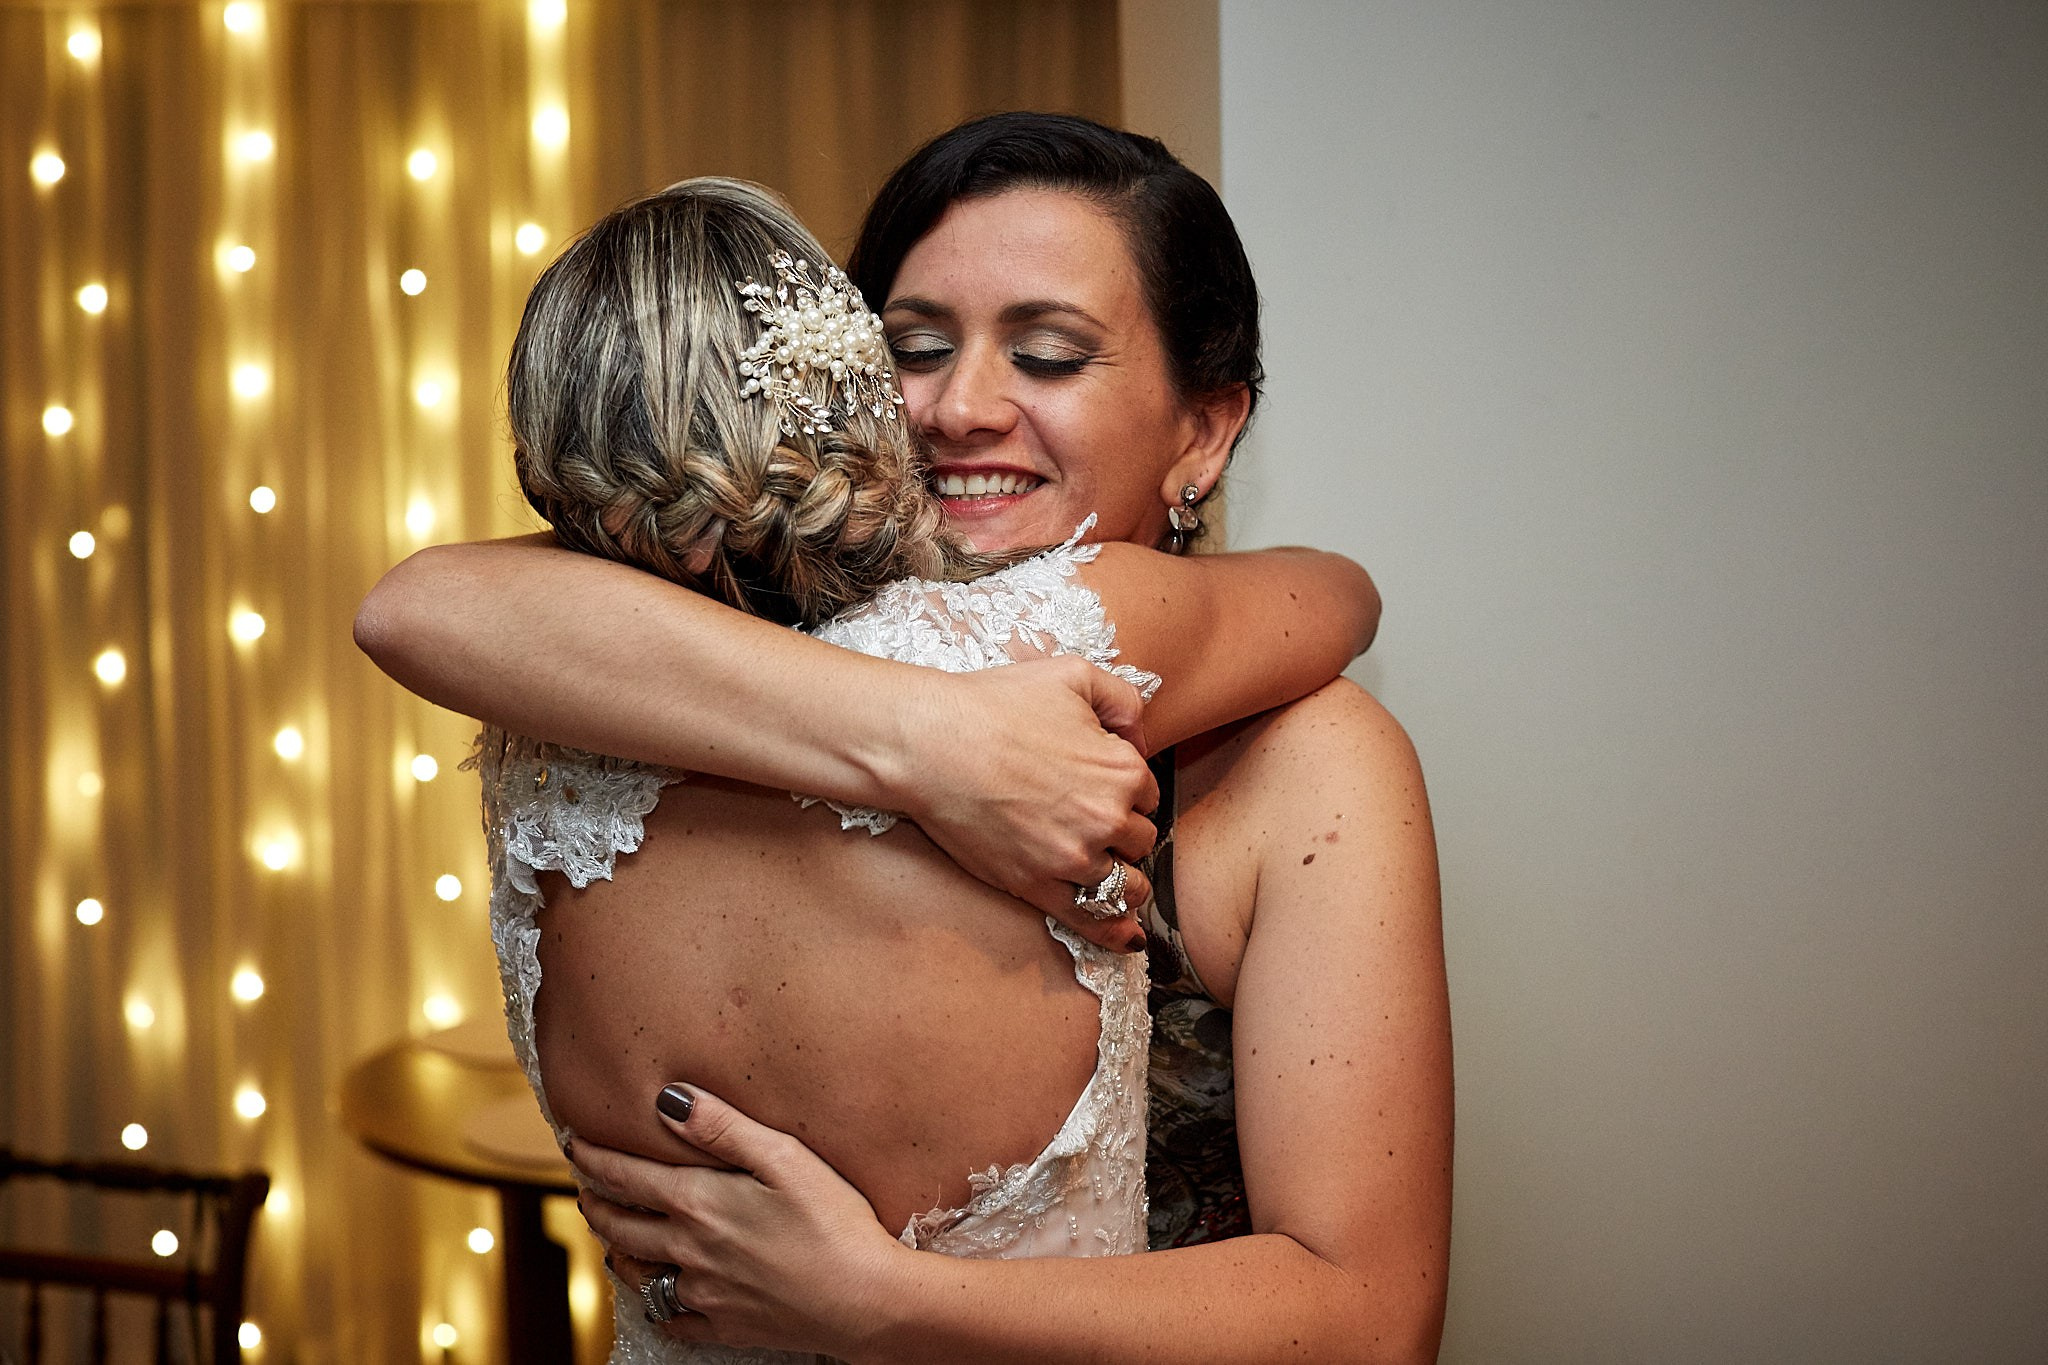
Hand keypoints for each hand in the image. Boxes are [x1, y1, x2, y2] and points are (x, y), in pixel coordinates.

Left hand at [573, 1085, 908, 1358]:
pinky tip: (659, 1295)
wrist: (866, 1301)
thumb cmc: (835, 1222)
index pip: (626, 1176)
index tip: (572, 1143)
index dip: (593, 1158)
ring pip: (637, 1272)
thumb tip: (668, 1100)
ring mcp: (703, 1293)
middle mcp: (689, 1250)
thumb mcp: (784, 1158)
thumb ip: (723, 1128)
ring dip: (617, 1248)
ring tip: (613, 1234)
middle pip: (620, 1225)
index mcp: (699, 1204)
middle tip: (585, 1187)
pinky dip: (655, 1304)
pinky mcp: (724, 1326)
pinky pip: (671, 1319)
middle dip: (595, 1202)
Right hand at [887, 658, 1158, 951]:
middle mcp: (1106, 818)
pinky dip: (1113, 931)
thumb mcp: (1072, 674)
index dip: (1127, 790)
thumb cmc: (994, 703)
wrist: (930, 743)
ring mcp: (1072, 858)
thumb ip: (1123, 700)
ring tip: (1111, 874)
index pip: (1148, 794)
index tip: (1101, 787)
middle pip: (1141, 840)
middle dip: (1124, 833)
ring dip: (1123, 879)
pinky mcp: (1036, 885)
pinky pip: (1090, 919)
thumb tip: (1140, 737)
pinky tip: (1127, 939)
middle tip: (1092, 821)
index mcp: (1122, 770)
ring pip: (1126, 885)